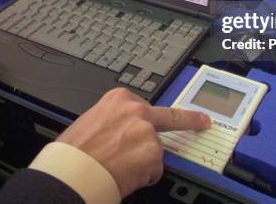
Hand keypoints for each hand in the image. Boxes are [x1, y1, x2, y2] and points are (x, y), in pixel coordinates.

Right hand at [56, 87, 210, 197]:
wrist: (72, 171)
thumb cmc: (74, 151)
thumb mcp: (92, 120)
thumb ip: (114, 120)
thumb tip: (120, 130)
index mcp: (119, 98)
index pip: (145, 106)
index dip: (150, 119)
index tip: (166, 116)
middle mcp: (137, 110)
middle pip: (171, 116)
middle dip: (190, 120)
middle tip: (203, 121)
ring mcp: (148, 131)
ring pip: (155, 150)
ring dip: (143, 161)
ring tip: (118, 167)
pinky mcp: (154, 154)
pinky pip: (153, 169)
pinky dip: (143, 176)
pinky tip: (124, 175)